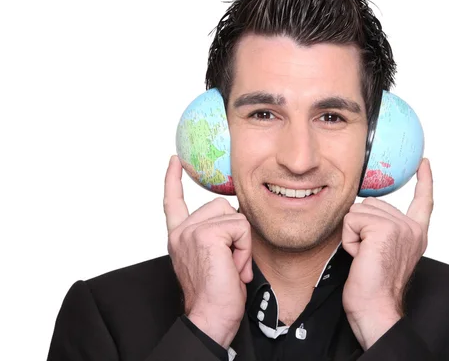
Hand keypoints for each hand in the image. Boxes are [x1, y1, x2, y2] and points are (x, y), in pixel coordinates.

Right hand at [163, 155, 252, 348]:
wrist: (211, 317)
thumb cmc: (217, 294)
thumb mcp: (215, 257)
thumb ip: (217, 235)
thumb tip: (236, 218)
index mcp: (180, 236)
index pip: (174, 201)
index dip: (173, 179)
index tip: (175, 161)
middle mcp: (181, 231)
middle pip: (223, 206)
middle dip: (236, 234)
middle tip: (230, 262)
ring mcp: (191, 231)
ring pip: (235, 216)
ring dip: (242, 243)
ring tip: (232, 265)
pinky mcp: (206, 234)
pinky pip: (241, 227)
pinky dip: (244, 249)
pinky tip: (234, 267)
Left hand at [342, 158, 432, 349]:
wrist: (375, 308)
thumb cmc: (373, 286)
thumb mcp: (384, 252)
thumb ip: (383, 230)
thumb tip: (364, 209)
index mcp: (415, 234)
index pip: (423, 201)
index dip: (424, 180)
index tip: (424, 164)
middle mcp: (412, 228)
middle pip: (371, 203)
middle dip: (360, 227)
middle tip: (368, 254)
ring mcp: (400, 227)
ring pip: (358, 211)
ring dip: (353, 234)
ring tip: (365, 256)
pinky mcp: (384, 230)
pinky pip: (351, 220)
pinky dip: (349, 239)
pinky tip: (361, 257)